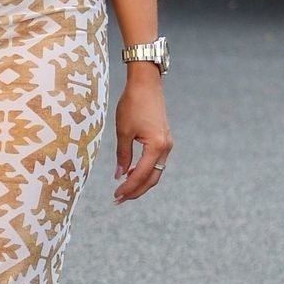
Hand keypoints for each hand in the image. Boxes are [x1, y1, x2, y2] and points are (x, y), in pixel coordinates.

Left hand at [112, 68, 170, 202]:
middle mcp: (166, 147)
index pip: (141, 174)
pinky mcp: (164, 139)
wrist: (146, 84)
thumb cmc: (132, 104)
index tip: (116, 196)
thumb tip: (120, 175)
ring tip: (124, 190)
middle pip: (152, 178)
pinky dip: (145, 171)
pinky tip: (132, 173)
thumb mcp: (123, 131)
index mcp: (156, 146)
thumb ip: (122, 155)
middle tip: (119, 199)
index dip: (128, 188)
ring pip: (156, 172)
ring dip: (141, 182)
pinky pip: (156, 162)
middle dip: (136, 191)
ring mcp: (167, 143)